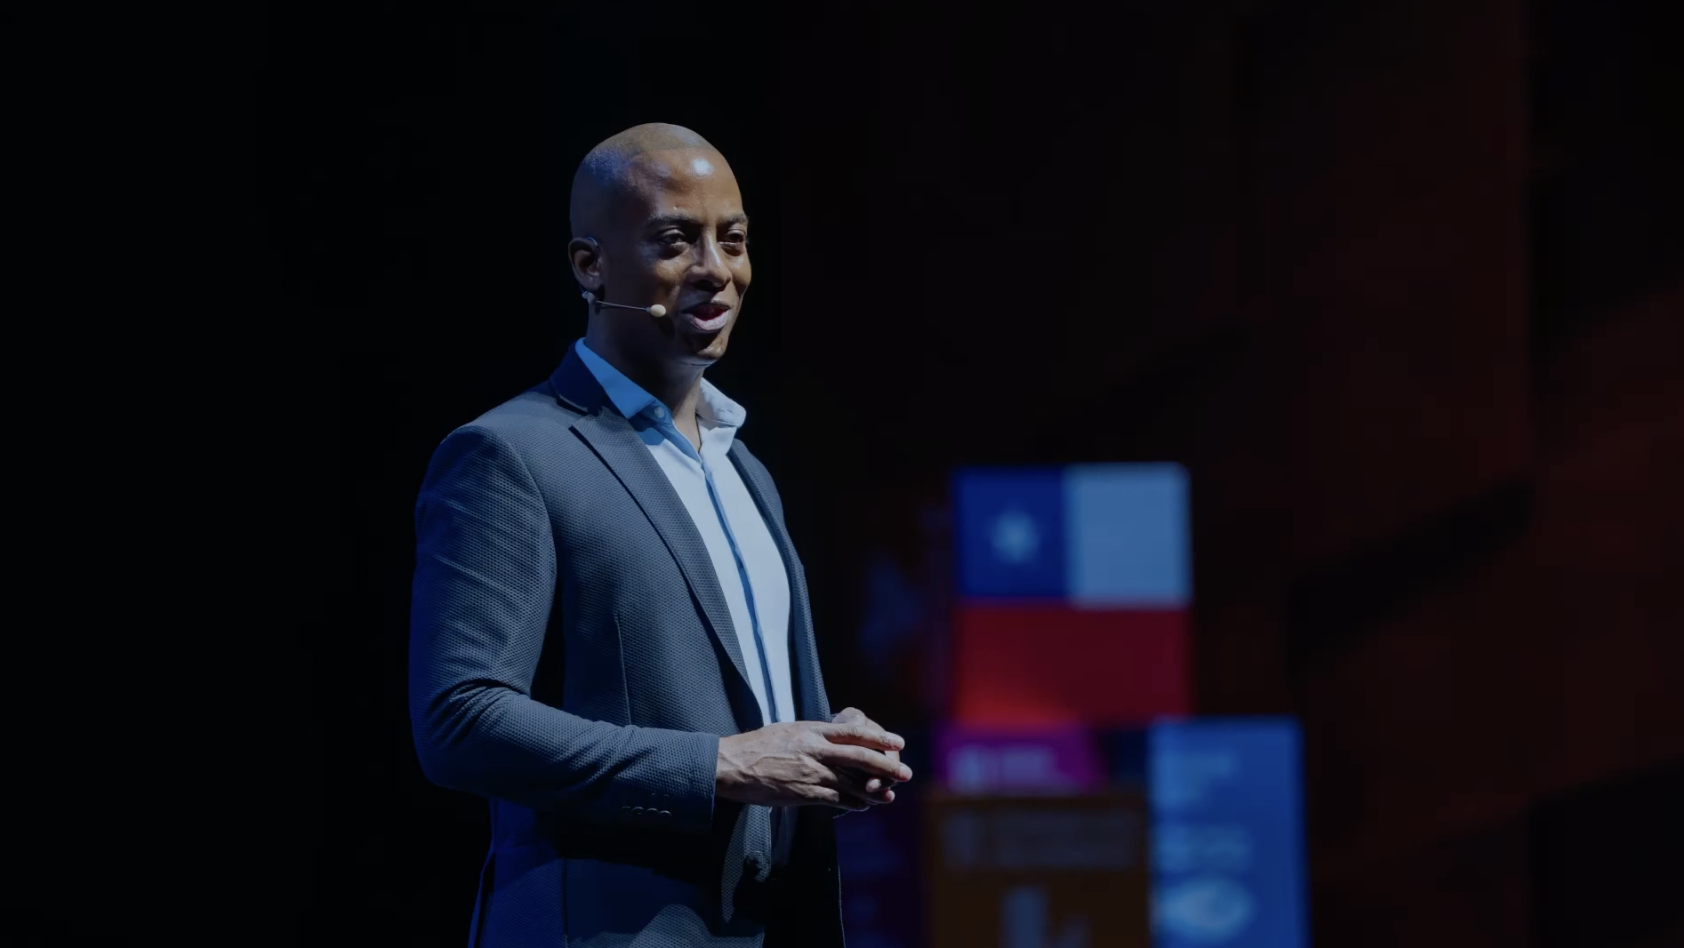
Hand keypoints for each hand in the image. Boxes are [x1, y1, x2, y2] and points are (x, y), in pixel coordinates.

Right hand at [716, 718, 912, 811]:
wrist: (732, 765)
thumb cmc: (758, 746)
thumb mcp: (788, 731)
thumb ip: (813, 736)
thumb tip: (833, 739)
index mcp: (812, 731)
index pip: (854, 732)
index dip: (879, 738)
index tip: (898, 742)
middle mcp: (815, 750)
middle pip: (859, 757)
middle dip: (886, 766)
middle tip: (906, 773)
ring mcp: (810, 772)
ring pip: (851, 782)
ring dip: (874, 790)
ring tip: (889, 796)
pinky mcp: (802, 793)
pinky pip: (834, 799)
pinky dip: (852, 803)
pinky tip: (862, 806)